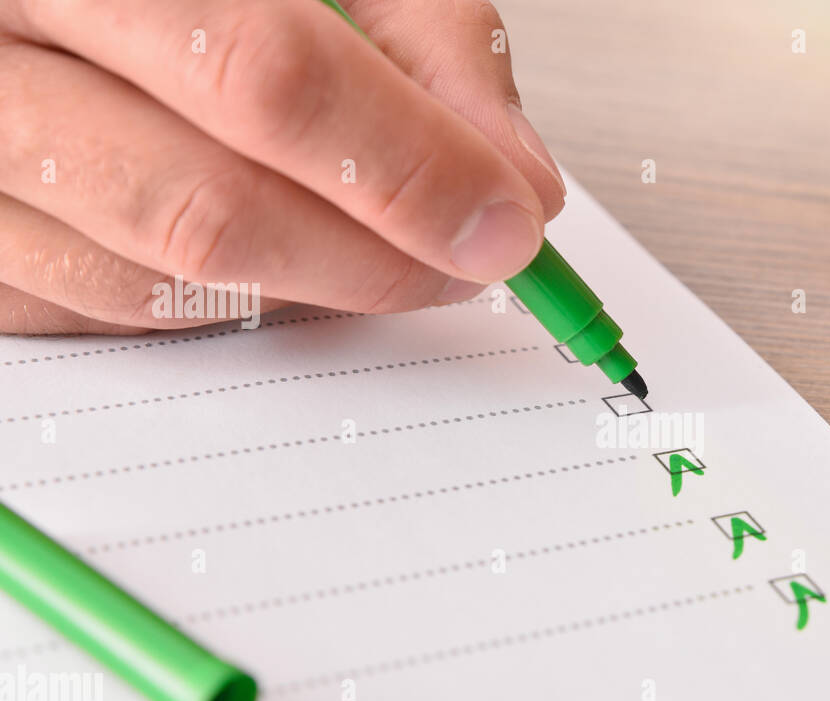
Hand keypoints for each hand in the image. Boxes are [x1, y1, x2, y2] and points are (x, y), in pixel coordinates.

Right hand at [0, 0, 564, 333]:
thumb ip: (428, 51)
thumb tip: (518, 185)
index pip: (270, 80)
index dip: (409, 169)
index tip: (507, 223)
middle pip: (206, 208)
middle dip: (374, 260)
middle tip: (466, 262)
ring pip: (155, 284)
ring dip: (306, 292)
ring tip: (378, 251)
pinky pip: (107, 316)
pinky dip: (216, 305)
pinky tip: (272, 255)